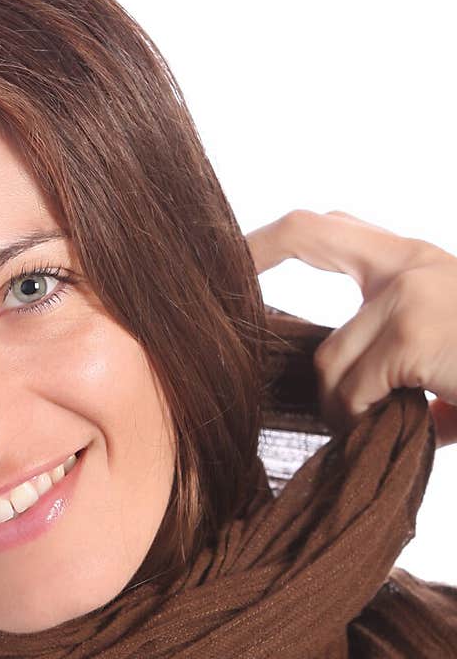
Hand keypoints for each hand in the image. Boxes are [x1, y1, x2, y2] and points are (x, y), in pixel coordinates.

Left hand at [245, 209, 456, 447]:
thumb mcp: (449, 346)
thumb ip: (404, 358)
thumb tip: (372, 406)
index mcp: (415, 260)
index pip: (330, 227)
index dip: (273, 239)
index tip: (234, 261)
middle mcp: (409, 263)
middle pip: (304, 231)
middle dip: (254, 250)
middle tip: (224, 295)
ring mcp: (408, 295)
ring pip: (326, 358)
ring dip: (335, 404)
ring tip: (360, 425)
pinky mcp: (411, 336)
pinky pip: (352, 391)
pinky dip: (358, 420)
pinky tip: (383, 431)